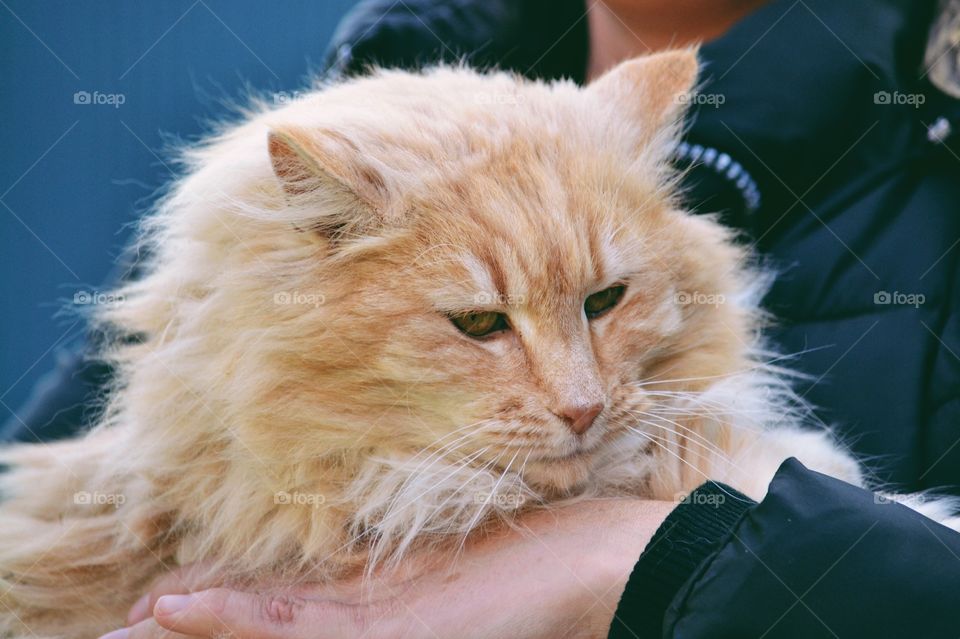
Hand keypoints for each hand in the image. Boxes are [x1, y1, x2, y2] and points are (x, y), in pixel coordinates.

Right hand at [103, 499, 673, 638]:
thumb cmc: (550, 551)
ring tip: (130, 626)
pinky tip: (181, 610)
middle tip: (126, 626)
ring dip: (194, 627)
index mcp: (386, 600)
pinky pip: (300, 629)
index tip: (178, 592)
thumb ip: (423, 549)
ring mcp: (379, 631)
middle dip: (194, 626)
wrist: (609, 573)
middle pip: (265, 625)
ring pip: (266, 634)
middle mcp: (370, 622)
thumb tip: (391, 531)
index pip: (290, 603)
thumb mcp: (471, 543)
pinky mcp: (397, 632)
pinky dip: (234, 622)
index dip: (230, 602)